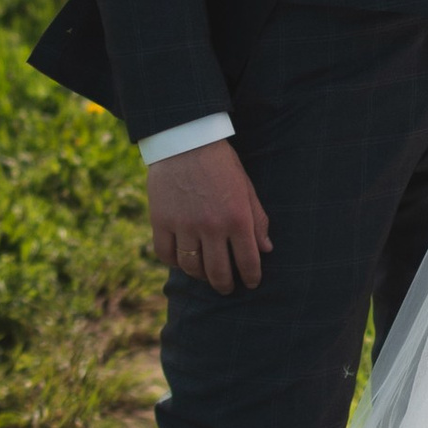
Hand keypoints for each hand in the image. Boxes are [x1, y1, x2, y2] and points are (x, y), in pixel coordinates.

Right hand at [147, 138, 271, 292]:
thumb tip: (266, 249)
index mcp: (237, 218)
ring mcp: (184, 225)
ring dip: (201, 276)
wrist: (185, 141)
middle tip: (227, 287)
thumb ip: (258, 220)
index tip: (252, 283)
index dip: (252, 277)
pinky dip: (175, 262)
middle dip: (226, 285)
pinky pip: (166, 255)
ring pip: (192, 267)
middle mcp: (211, 226)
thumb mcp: (246, 188)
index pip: (248, 261)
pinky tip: (182, 260)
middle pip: (219, 272)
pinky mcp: (160, 222)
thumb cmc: (221, 164)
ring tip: (206, 275)